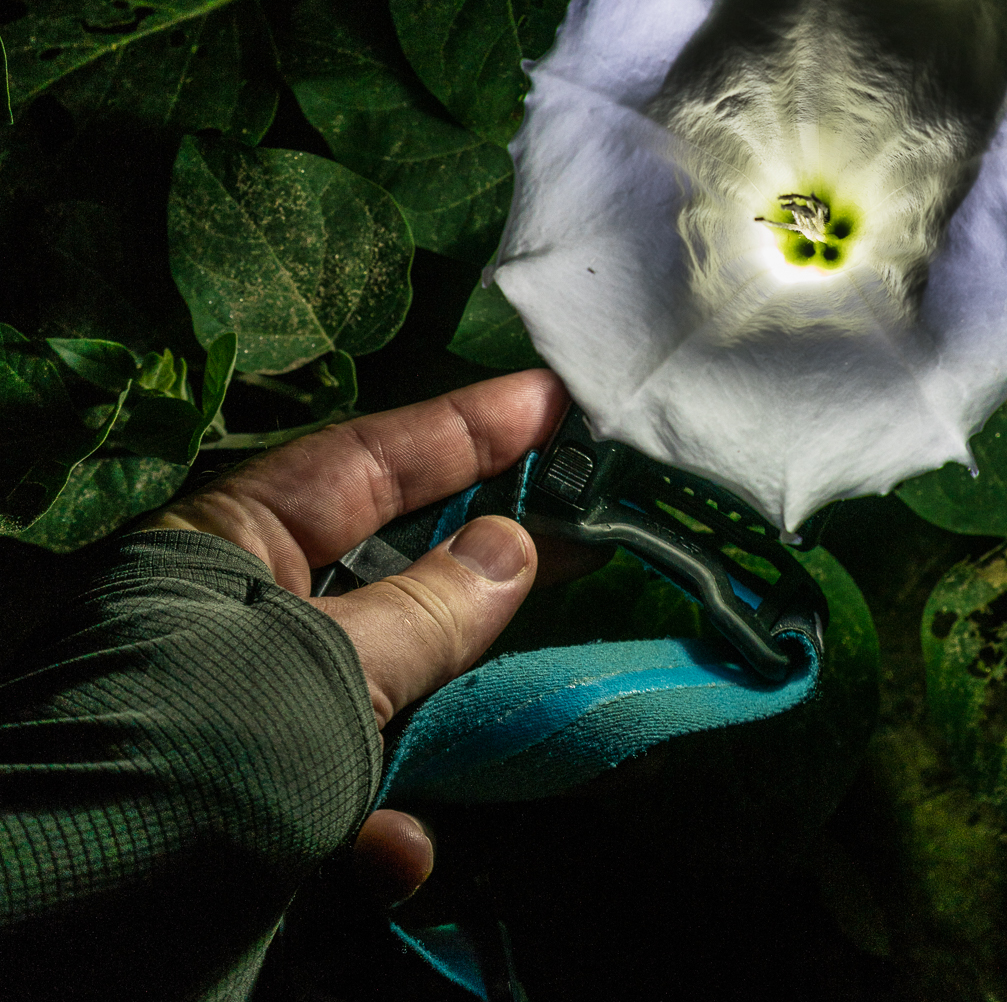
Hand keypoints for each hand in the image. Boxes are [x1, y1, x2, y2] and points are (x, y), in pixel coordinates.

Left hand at [137, 368, 601, 903]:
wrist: (75, 944)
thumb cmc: (197, 763)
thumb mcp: (324, 672)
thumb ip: (429, 608)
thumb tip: (514, 545)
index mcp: (226, 548)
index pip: (365, 459)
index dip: (466, 428)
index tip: (556, 404)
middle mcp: (238, 615)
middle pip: (386, 563)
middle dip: (482, 560)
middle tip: (588, 521)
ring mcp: (253, 710)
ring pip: (383, 680)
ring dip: (441, 713)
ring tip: (523, 707)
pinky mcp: (260, 801)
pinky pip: (344, 791)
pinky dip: (380, 825)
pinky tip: (393, 857)